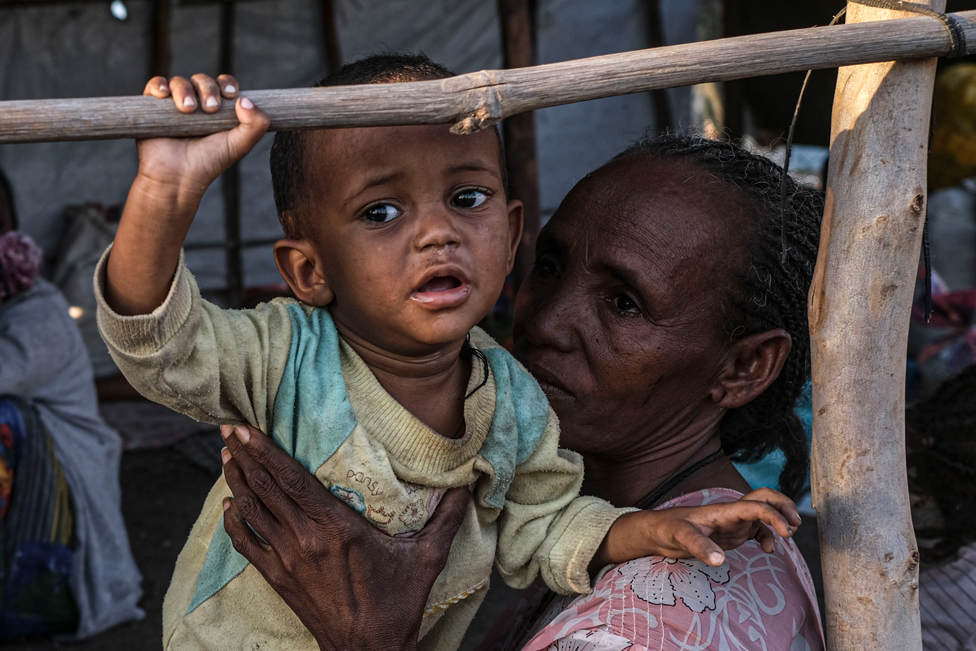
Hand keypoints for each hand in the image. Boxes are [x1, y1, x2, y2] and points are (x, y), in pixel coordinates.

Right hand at [137, 74, 268, 200]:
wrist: (177, 178)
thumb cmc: (209, 163)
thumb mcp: (239, 146)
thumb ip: (255, 125)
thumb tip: (245, 99)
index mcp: (218, 110)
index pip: (223, 84)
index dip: (227, 84)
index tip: (230, 95)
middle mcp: (197, 104)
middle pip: (202, 80)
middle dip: (208, 89)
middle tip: (210, 108)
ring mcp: (174, 105)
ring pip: (179, 82)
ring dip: (185, 90)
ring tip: (188, 110)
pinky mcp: (153, 108)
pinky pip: (154, 85)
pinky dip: (158, 85)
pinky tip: (164, 95)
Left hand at [219, 424, 469, 650]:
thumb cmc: (398, 603)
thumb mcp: (428, 557)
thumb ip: (447, 517)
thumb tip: (468, 483)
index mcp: (338, 528)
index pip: (292, 480)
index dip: (266, 451)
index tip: (246, 428)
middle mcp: (306, 540)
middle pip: (266, 488)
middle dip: (244, 455)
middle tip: (227, 427)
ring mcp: (288, 560)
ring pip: (252, 512)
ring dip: (236, 481)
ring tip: (226, 455)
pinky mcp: (279, 579)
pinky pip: (247, 545)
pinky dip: (234, 523)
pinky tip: (228, 506)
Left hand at [593, 487, 800, 569]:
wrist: (658, 531)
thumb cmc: (668, 528)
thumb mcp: (681, 537)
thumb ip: (700, 547)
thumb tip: (720, 561)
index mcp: (724, 510)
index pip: (756, 504)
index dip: (774, 515)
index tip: (786, 532)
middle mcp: (733, 513)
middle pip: (765, 497)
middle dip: (784, 505)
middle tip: (795, 524)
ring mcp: (734, 523)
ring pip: (764, 513)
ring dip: (780, 518)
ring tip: (791, 534)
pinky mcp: (732, 534)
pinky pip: (757, 530)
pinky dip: (769, 537)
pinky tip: (769, 551)